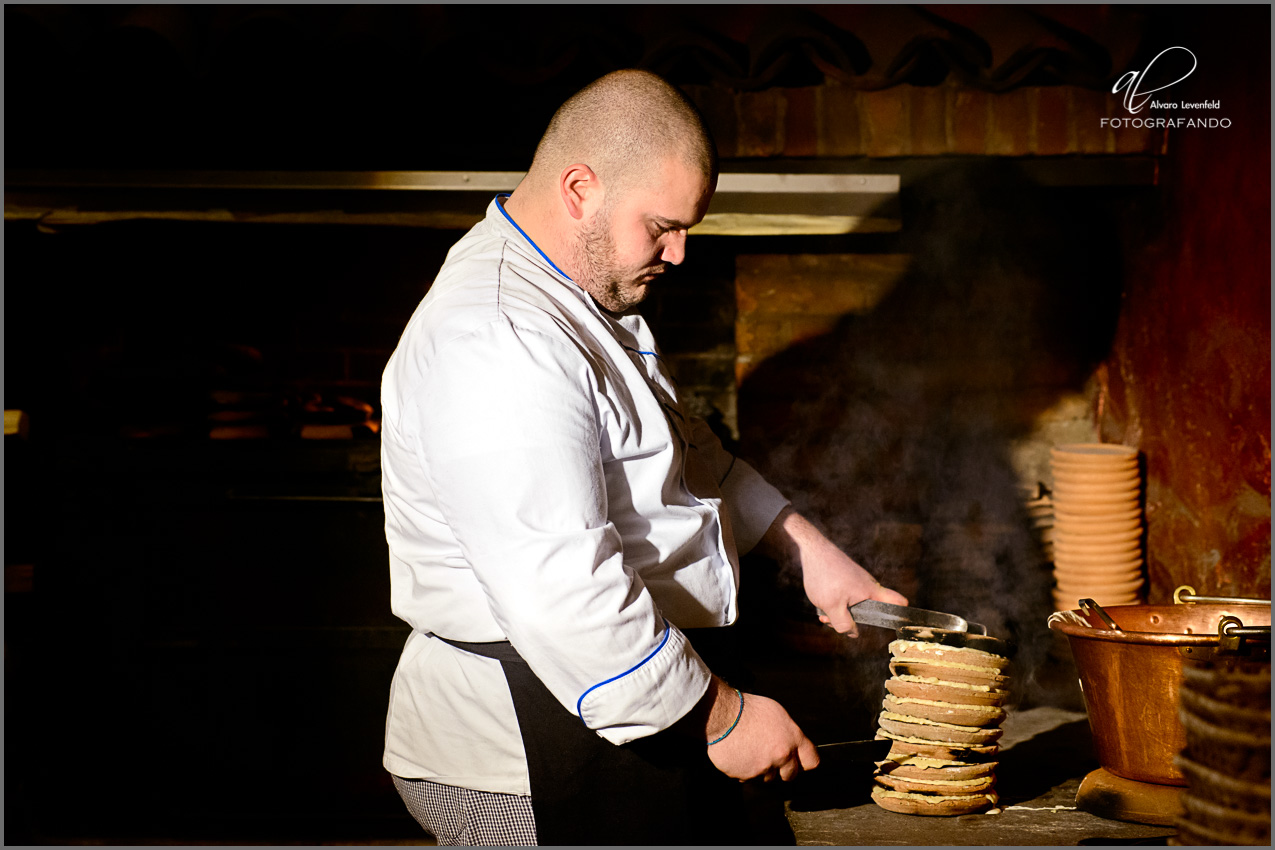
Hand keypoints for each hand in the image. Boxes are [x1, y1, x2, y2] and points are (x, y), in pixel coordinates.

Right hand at [700, 678, 818, 781]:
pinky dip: (744, 770)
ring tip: (750, 750)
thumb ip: (789, 733)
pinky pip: (748, 778)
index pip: (812, 761)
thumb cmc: (748, 709)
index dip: (804, 762)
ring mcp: (764, 768)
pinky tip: (739, 754)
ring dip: (761, 769)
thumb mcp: (777, 714)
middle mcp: (782, 756)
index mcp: (793, 738)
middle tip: (769, 754)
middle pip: (791, 775)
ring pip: (768, 777)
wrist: (722, 715)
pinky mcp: (747, 776)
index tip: (799, 762)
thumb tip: (794, 745)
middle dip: (782, 769)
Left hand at [758, 508, 907, 636]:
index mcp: (872, 592)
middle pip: (869, 612)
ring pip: (854, 605)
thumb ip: (844, 624)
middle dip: (852, 621)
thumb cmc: (824, 576)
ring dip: (839, 612)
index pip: (898, 602)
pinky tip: (820, 603)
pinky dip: (835, 602)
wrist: (813, 549)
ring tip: (822, 612)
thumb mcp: (832, 606)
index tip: (897, 624)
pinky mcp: (847, 579)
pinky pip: (846, 597)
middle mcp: (868, 586)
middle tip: (832, 620)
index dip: (900, 615)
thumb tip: (853, 634)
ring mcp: (858, 582)